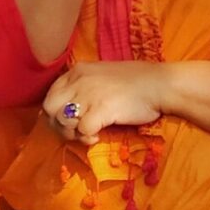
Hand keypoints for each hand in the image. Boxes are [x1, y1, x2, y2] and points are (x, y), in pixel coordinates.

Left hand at [40, 61, 166, 143]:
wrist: (160, 84)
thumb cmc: (136, 82)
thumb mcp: (102, 76)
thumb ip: (83, 87)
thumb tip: (68, 107)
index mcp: (77, 70)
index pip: (50, 94)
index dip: (55, 112)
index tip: (68, 121)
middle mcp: (79, 80)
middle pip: (49, 108)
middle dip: (58, 125)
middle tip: (74, 132)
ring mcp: (89, 94)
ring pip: (62, 121)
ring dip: (72, 134)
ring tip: (87, 135)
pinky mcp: (101, 110)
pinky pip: (81, 131)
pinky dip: (86, 139)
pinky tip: (97, 138)